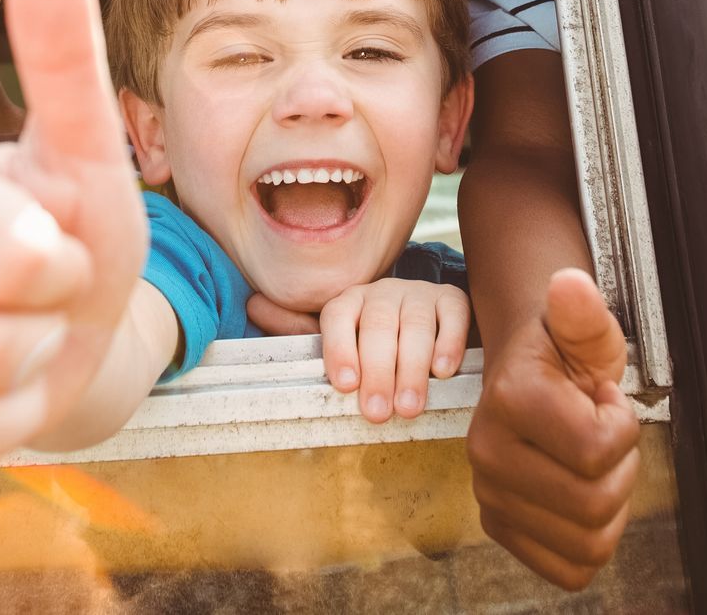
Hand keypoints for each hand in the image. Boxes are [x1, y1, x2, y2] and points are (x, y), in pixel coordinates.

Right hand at [0, 0, 147, 519]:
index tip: (57, 253)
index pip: (12, 263)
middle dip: (42, 342)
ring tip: (14, 360)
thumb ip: (63, 57)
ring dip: (17, 405)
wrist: (55, 328)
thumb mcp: (85, 152)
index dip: (61, 272)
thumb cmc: (73, 235)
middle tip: (36, 314)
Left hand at [248, 279, 469, 422]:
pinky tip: (444, 371)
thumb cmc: (374, 340)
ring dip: (412, 368)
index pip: (338, 315)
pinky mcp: (453, 299)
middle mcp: (383, 292)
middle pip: (379, 325)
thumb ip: (299, 331)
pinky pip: (452, 314)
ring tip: (410, 407)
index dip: (339, 349)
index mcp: (350, 300)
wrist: (428, 319)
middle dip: (378, 371)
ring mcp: (419, 294)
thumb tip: (253, 305)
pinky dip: (449, 342)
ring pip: (415, 324)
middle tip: (378, 413)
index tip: (344, 386)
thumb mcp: (339, 338)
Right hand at [466, 269, 640, 590]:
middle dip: (619, 469)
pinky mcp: (499, 525)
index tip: (603, 398)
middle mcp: (487, 451)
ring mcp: (490, 493)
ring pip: (588, 543)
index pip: (597, 450)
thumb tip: (570, 284)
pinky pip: (570, 569)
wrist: (525, 373)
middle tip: (600, 432)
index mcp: (510, 400)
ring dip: (607, 503)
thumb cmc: (561, 352)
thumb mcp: (582, 328)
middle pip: (594, 504)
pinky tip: (578, 492)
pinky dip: (589, 540)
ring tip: (590, 461)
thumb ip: (583, 311)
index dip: (621, 426)